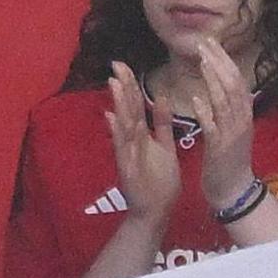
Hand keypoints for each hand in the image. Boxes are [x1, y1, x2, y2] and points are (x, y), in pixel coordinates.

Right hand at [102, 63, 183, 226]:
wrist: (157, 212)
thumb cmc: (161, 182)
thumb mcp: (165, 147)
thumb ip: (161, 124)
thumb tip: (160, 98)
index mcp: (142, 136)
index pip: (135, 105)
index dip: (130, 85)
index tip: (124, 65)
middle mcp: (131, 143)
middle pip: (126, 110)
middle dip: (122, 87)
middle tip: (116, 65)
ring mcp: (128, 155)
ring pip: (123, 125)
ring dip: (119, 104)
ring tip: (114, 83)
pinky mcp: (128, 169)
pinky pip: (123, 148)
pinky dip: (118, 133)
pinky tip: (112, 118)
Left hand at [179, 37, 261, 209]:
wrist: (233, 191)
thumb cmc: (227, 161)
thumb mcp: (229, 131)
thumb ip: (223, 110)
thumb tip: (214, 90)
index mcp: (242, 115)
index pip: (235, 81)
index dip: (224, 61)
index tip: (211, 44)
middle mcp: (241, 120)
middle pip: (233, 84)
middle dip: (220, 62)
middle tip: (205, 43)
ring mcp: (232, 134)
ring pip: (225, 101)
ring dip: (214, 80)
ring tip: (203, 61)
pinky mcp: (220, 149)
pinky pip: (213, 127)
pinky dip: (206, 112)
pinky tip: (195, 99)